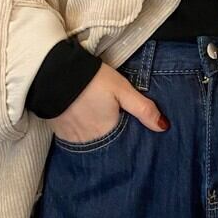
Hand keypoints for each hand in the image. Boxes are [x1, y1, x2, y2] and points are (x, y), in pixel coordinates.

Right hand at [49, 63, 169, 143]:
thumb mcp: (122, 90)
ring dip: (98, 137)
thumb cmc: (92, 80)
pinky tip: (85, 121)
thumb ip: (143, 109)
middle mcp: (90, 141)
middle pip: (108, 145)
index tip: (132, 131)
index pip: (124, 144)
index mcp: (108, 131)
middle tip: (114, 123)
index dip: (130, 138)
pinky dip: (83, 133)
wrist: (54, 72)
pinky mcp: (60, 133)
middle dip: (114, 139)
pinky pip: (76, 139)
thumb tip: (164, 127)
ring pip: (92, 143)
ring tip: (100, 121)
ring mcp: (73, 139)